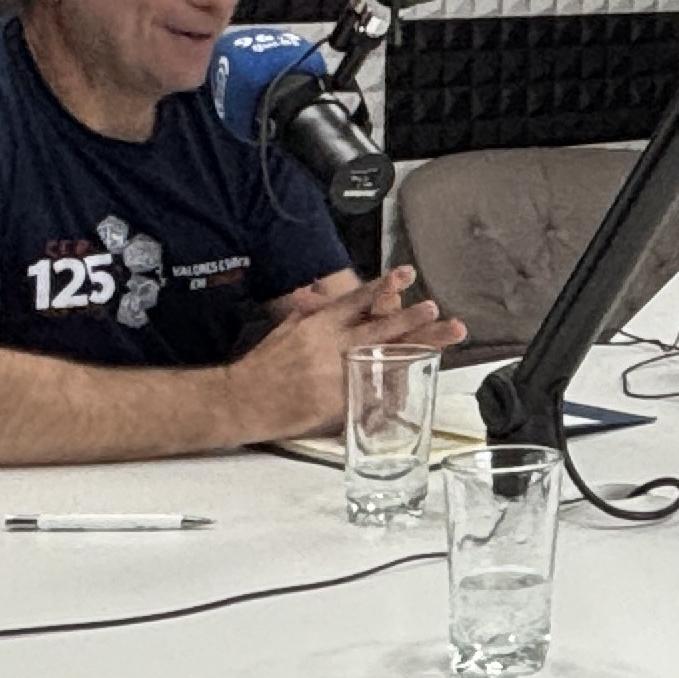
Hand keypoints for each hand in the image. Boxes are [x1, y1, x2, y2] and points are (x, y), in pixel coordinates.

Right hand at [234, 268, 466, 438]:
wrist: (241, 399)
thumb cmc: (263, 365)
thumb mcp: (286, 329)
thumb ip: (311, 313)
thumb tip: (324, 296)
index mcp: (318, 325)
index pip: (356, 300)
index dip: (383, 286)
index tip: (407, 274)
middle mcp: (329, 346)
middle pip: (379, 329)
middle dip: (411, 320)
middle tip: (435, 309)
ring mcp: (335, 375)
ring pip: (381, 360)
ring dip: (411, 351)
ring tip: (437, 343)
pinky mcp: (335, 403)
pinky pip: (368, 396)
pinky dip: (389, 394)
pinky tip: (413, 390)